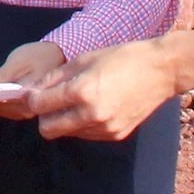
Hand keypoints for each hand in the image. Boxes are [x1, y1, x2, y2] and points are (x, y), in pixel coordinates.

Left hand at [0, 39, 67, 120]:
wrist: (58, 58)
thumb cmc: (39, 55)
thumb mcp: (20, 60)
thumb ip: (4, 73)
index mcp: (30, 95)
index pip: (2, 101)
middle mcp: (30, 108)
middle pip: (0, 108)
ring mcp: (28, 110)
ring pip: (1, 111)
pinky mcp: (25, 109)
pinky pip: (4, 110)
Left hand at [27, 38, 179, 140]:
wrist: (161, 71)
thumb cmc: (122, 58)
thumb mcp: (84, 59)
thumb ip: (55, 77)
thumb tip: (32, 90)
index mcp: (82, 91)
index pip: (40, 105)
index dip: (32, 100)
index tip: (34, 94)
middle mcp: (91, 114)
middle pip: (48, 130)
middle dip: (45, 117)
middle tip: (52, 102)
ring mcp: (105, 128)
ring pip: (67, 133)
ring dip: (65, 121)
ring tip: (78, 101)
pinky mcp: (115, 135)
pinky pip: (86, 135)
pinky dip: (83, 124)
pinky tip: (95, 107)